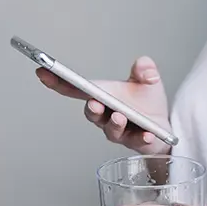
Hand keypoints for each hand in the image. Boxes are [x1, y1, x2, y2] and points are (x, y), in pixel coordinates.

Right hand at [36, 56, 171, 153]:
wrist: (163, 127)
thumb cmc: (147, 104)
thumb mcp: (148, 81)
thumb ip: (145, 70)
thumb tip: (144, 64)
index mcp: (103, 96)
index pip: (75, 89)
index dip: (58, 82)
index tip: (43, 71)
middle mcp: (106, 115)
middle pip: (92, 113)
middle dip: (92, 108)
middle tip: (94, 103)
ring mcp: (119, 131)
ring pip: (111, 130)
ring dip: (113, 124)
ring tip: (119, 116)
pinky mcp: (135, 142)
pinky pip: (136, 141)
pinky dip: (141, 137)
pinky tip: (147, 134)